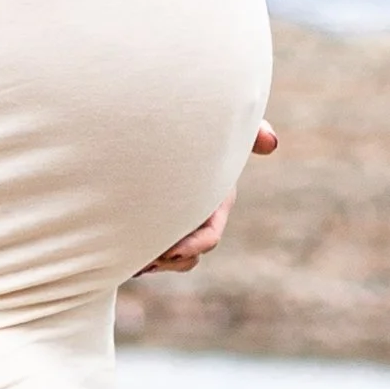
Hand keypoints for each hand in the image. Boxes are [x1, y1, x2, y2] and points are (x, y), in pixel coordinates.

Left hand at [142, 120, 276, 273]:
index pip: (210, 236)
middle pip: (188, 255)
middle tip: (144, 260)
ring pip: (169, 259)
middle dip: (169, 261)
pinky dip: (135, 256)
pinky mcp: (151, 223)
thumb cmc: (194, 125)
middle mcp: (196, 217)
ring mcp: (174, 223)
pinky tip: (117, 254)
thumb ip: (249, 132)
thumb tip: (271, 143)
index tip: (169, 249)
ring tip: (130, 257)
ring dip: (152, 262)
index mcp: (214, 202)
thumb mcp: (219, 128)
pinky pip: (147, 252)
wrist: (155, 126)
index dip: (193, 245)